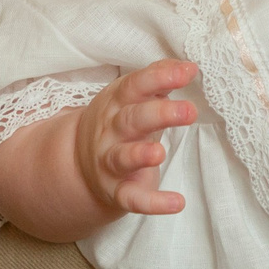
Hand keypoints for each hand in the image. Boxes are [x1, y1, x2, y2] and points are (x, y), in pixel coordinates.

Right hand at [76, 59, 199, 216]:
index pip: (136, 85)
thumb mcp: (130, 97)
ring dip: (141, 155)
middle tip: (189, 111)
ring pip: (124, 158)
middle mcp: (111, 130)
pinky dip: (154, 203)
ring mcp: (111, 161)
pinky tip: (178, 203)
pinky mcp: (117, 191)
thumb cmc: (118, 123)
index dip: (160, 78)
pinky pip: (133, 199)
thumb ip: (156, 80)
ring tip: (160, 153)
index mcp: (117, 103)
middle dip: (159, 114)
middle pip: (132, 120)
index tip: (187, 72)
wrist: (79, 164)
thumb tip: (186, 65)